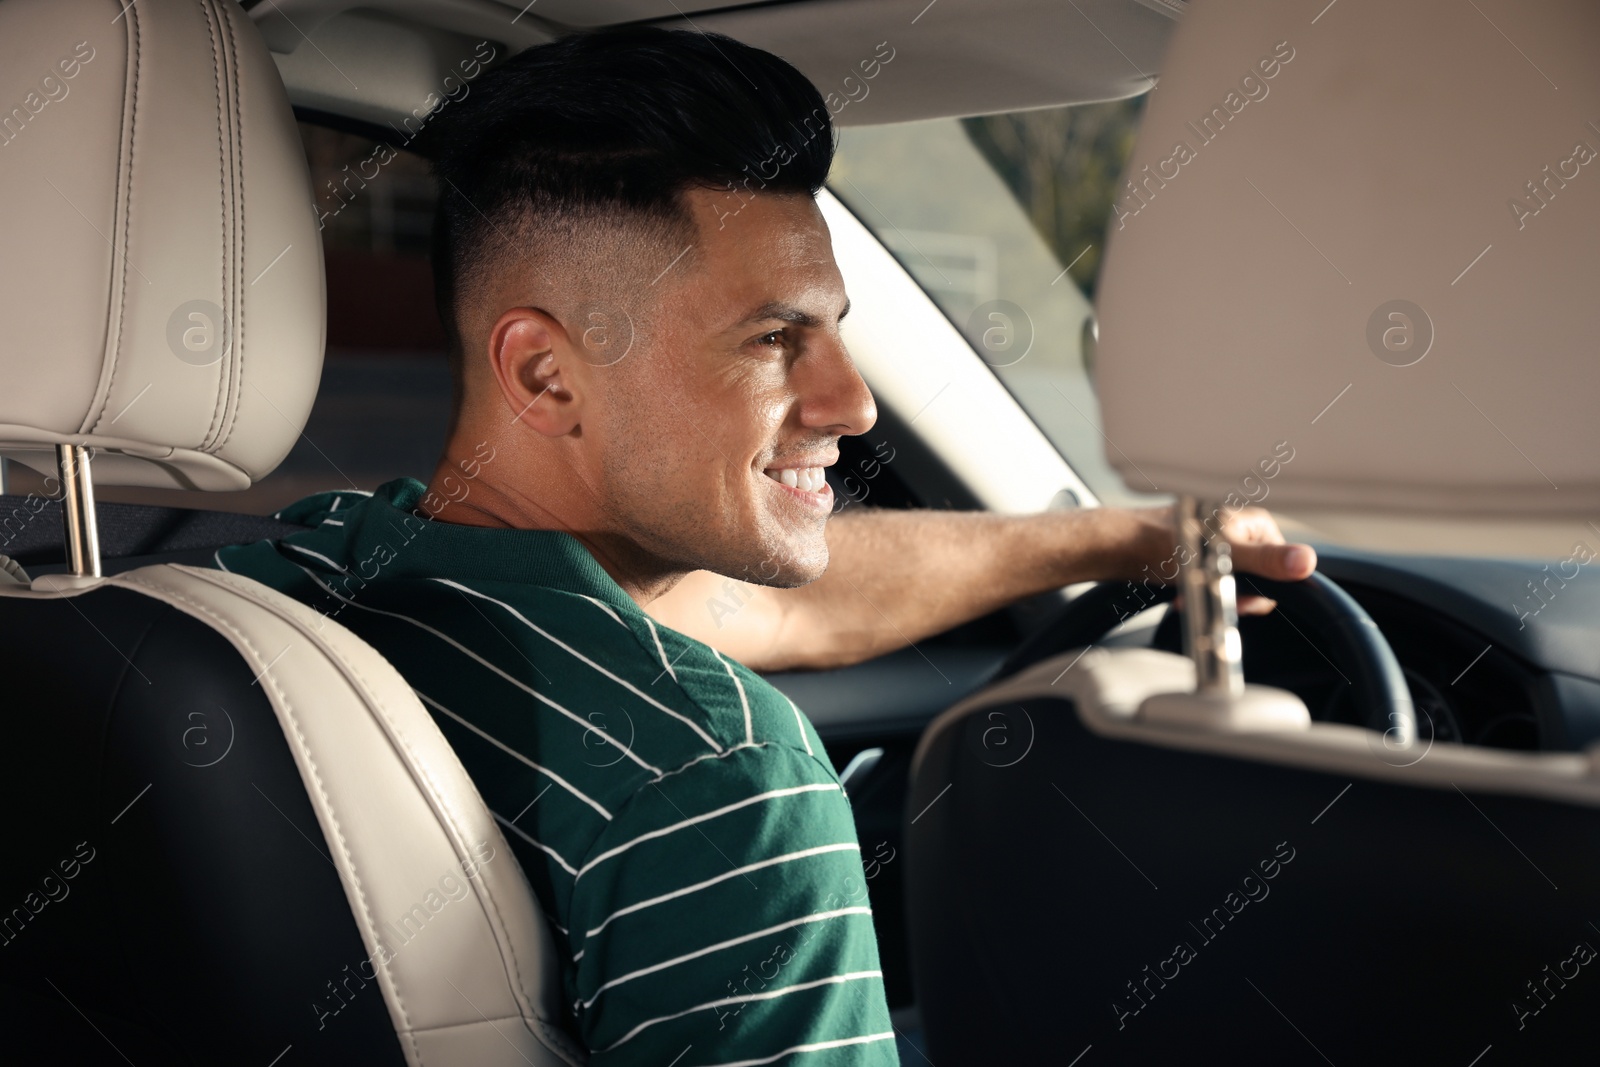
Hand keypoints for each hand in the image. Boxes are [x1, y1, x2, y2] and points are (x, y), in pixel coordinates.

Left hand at [1125, 504, 1316, 615]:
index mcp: (1253, 522)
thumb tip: (1305, 562)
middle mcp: (1239, 526)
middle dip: (1231, 593)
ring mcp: (1218, 538)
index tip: (1236, 598)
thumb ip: (1266, 560)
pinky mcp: (1198, 550)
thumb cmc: (1164, 544)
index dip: (1259, 589)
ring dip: (1212, 593)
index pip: (1280, 566)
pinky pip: (1211, 578)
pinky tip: (1182, 593)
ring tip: (1189, 593)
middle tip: (1208, 595)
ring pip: (1231, 581)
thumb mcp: (1222, 556)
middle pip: (1255, 576)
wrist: (1120, 546)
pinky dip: (1198, 589)